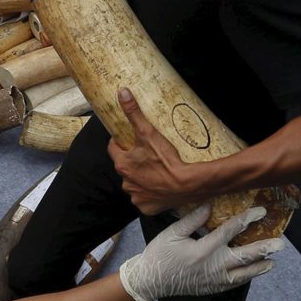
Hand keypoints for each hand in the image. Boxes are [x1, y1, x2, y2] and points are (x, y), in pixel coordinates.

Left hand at [108, 87, 191, 214]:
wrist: (187, 184)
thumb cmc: (166, 159)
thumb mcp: (148, 132)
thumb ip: (133, 113)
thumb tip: (122, 93)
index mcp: (122, 164)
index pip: (114, 149)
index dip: (120, 142)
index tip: (128, 139)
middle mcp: (125, 183)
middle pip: (125, 167)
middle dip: (133, 162)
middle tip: (148, 155)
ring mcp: (136, 197)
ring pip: (135, 184)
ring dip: (141, 178)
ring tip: (156, 171)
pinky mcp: (147, 208)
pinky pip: (145, 199)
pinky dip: (151, 194)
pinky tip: (160, 186)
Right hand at [118, 204, 282, 300]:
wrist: (150, 281)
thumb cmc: (160, 253)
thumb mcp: (173, 232)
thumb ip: (192, 219)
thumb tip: (210, 205)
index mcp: (203, 249)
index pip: (230, 231)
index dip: (246, 219)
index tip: (261, 211)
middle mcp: (212, 266)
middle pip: (244, 257)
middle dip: (263, 249)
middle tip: (280, 244)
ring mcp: (213, 280)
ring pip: (243, 274)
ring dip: (259, 267)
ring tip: (272, 262)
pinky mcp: (211, 288)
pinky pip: (233, 283)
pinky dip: (245, 277)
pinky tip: (254, 272)